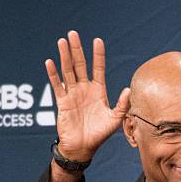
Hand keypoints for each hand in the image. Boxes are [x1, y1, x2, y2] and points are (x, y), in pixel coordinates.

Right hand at [46, 30, 129, 161]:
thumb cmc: (100, 135)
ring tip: (62, 41)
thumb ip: (122, 105)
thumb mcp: (115, 120)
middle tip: (73, 33)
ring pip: (68, 71)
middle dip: (77, 50)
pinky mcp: (62, 102)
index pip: (98, 69)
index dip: (98, 55)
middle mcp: (85, 90)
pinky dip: (53, 74)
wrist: (83, 148)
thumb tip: (129, 90)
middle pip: (80, 65)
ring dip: (64, 56)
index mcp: (98, 92)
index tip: (97, 40)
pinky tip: (50, 62)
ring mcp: (73, 94)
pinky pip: (57, 86)